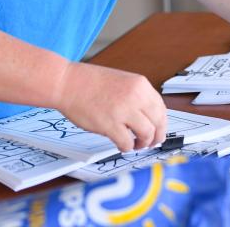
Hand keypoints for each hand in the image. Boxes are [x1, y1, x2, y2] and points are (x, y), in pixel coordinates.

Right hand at [53, 62, 167, 151]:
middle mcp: (136, 96)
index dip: (161, 123)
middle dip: (157, 136)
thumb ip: (136, 96)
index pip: (161, 108)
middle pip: (158, 122)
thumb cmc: (89, 82)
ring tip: (136, 145)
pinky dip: (127, 147)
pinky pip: (127, 143)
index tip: (159, 130)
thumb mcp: (122, 82)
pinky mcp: (110, 125)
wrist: (67, 82)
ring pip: (147, 134)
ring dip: (143, 143)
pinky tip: (122, 145)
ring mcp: (123, 111)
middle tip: (151, 143)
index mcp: (140, 85)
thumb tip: (147, 116)